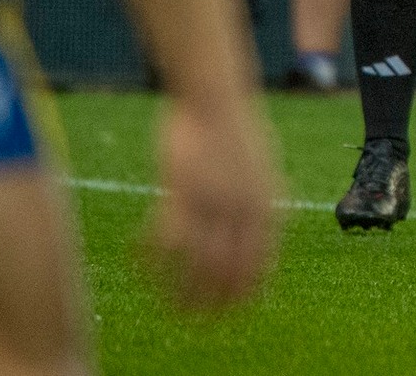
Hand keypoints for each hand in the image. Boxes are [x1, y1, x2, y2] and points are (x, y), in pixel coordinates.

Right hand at [149, 95, 276, 308]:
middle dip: (211, 303)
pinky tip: (141, 268)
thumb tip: (274, 223)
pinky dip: (152, 260)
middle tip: (194, 319)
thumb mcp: (265, 167)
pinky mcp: (180, 193)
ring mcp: (212, 203)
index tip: (230, 312)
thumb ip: (265, 200)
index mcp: (268, 206)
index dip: (244, 294)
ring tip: (169, 308)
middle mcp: (243, 210)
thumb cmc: (238, 129)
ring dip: (180, 292)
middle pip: (227, 272)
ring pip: (195, 265)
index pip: (259, 265)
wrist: (216, 96)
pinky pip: (164, 241)